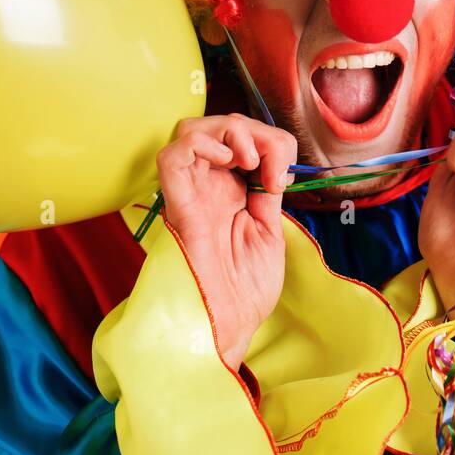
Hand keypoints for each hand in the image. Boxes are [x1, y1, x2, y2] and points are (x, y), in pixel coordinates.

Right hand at [156, 114, 296, 371]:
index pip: (241, 139)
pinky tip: (227, 161)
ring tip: (248, 160)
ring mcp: (191, 194)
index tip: (283, 177)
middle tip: (268, 166)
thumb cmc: (244, 291)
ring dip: (227, 131)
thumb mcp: (269, 229)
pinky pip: (172, 157)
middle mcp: (207, 187)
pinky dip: (201, 144)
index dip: (269, 142)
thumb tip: (275, 162)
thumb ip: (267, 192)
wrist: (229, 328)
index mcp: (230, 192)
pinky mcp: (178, 206)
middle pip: (217, 126)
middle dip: (252, 130)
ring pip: (191, 130)